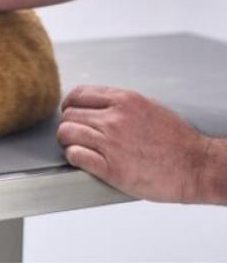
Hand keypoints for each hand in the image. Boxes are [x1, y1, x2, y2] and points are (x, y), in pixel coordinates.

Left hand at [58, 85, 212, 202]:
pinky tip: (81, 158)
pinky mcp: (111, 167)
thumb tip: (96, 103)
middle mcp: (114, 118)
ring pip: (67, 133)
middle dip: (69, 123)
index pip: (78, 94)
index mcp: (123, 100)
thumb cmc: (176, 140)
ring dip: (67, 140)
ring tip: (74, 146)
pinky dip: (73, 156)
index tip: (70, 111)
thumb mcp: (148, 106)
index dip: (70, 104)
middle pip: (70, 114)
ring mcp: (111, 142)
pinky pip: (76, 155)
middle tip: (74, 133)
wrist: (196, 166)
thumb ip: (119, 103)